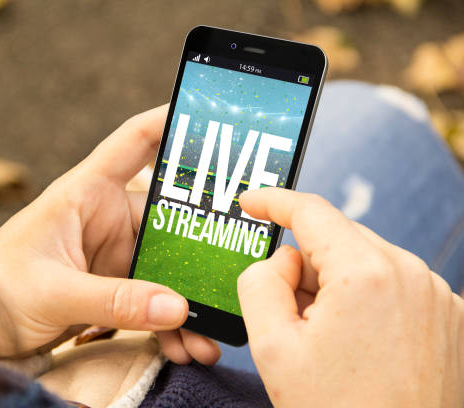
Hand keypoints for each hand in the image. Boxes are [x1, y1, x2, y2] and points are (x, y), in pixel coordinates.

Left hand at [0, 105, 219, 364]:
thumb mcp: (52, 292)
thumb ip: (112, 300)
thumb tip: (176, 307)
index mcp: (86, 193)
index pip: (135, 142)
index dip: (172, 122)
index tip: (215, 118)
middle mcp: (107, 218)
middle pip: (170, 218)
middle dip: (202, 249)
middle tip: (232, 274)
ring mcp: (114, 255)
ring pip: (169, 267)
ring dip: (190, 300)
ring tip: (209, 337)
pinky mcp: (115, 287)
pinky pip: (154, 300)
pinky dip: (171, 324)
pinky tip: (186, 345)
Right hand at [237, 188, 463, 406]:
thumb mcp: (273, 347)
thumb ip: (261, 282)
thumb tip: (283, 259)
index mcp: (366, 273)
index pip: (311, 212)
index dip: (273, 202)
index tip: (250, 202)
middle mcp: (411, 274)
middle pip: (338, 241)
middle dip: (305, 265)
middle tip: (288, 315)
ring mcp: (437, 296)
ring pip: (365, 262)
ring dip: (336, 286)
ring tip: (327, 342)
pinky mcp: (450, 316)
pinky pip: (393, 285)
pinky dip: (366, 300)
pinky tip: (357, 345)